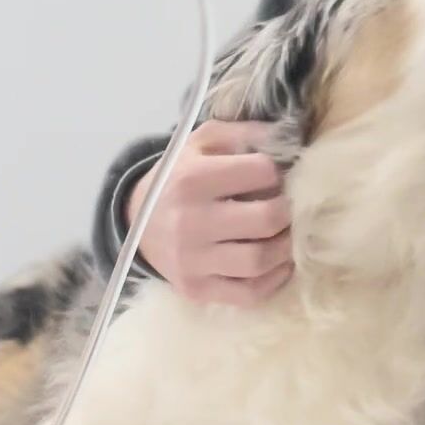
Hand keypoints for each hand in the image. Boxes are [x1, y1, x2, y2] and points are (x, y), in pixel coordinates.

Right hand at [125, 119, 293, 306]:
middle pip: (267, 219)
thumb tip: (289, 138)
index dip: (278, 172)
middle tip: (289, 207)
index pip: (262, 172)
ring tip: (286, 234)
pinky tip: (278, 263)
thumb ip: (245, 131)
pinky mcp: (195, 289)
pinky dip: (274, 280)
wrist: (136, 219)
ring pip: (260, 260)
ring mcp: (192, 261)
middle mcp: (190, 221)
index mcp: (192, 179)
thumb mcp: (203, 141)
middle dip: (289, 211)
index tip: (275, 177)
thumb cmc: (179, 175)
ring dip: (286, 247)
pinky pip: (248, 293)